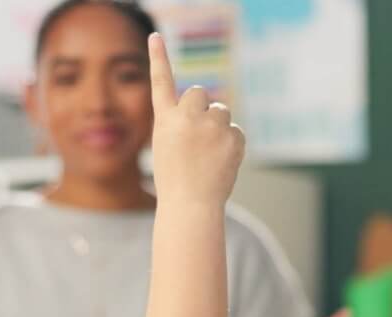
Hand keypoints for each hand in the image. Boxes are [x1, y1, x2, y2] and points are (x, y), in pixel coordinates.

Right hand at [148, 33, 244, 207]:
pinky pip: (236, 131)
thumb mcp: (169, 146)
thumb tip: (212, 109)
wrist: (191, 204)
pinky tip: (222, 162)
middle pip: (200, 93)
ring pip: (221, 111)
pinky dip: (232, 144)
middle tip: (198, 137)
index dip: (158, 58)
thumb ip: (185, 123)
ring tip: (209, 153)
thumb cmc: (176, 179)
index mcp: (165, 120)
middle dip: (203, 109)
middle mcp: (187, 117)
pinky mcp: (233, 137)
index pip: (161, 82)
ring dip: (218, 126)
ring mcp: (211, 126)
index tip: (155, 37)